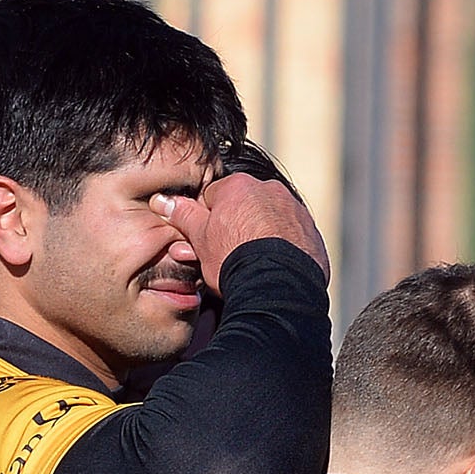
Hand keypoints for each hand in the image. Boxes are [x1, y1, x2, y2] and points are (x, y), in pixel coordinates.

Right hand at [156, 171, 328, 289]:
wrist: (276, 288)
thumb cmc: (232, 261)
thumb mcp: (200, 239)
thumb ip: (183, 216)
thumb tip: (162, 201)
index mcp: (238, 186)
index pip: (214, 198)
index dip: (208, 223)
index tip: (208, 243)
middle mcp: (270, 190)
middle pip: (244, 207)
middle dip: (236, 228)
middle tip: (229, 257)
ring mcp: (294, 210)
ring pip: (269, 220)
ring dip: (260, 236)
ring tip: (252, 264)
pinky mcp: (311, 232)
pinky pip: (292, 236)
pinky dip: (283, 248)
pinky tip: (273, 267)